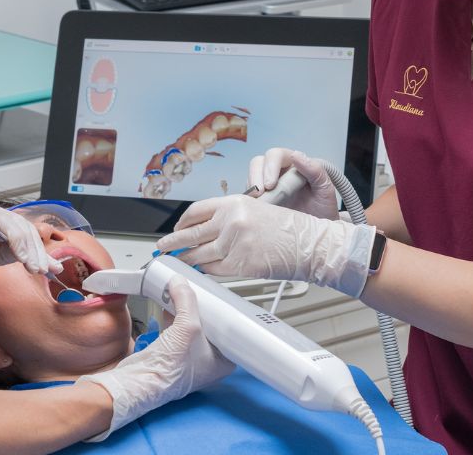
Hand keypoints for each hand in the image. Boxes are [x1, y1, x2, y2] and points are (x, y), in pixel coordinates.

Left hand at [0, 203, 61, 304]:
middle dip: (32, 249)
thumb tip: (25, 255)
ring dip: (38, 252)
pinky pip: (22, 242)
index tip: (30, 264)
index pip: (5, 223)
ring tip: (50, 270)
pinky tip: (50, 264)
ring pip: (25, 234)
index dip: (20, 243)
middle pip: (19, 227)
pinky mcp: (1, 236)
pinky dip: (34, 254)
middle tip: (40, 270)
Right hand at [76, 278, 233, 440]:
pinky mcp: (173, 354)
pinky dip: (174, 317)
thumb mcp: (187, 327)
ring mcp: (190, 358)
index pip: (230, 330)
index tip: (217, 296)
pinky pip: (177, 330)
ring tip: (184, 293)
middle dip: (202, 308)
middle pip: (210, 325)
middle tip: (200, 292)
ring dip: (185, 311)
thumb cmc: (170, 369)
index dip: (223, 312)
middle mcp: (209, 361)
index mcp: (223, 362)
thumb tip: (181, 283)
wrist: (140, 382)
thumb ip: (186, 300)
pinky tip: (170, 305)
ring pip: (192, 327)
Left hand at [156, 195, 374, 297]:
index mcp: (234, 202)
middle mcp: (231, 221)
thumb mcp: (256, 210)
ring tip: (177, 262)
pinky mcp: (240, 265)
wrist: (310, 245)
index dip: (182, 221)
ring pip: (199, 254)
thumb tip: (207, 228)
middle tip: (162, 247)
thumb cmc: (288, 228)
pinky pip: (214, 269)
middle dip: (173, 242)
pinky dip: (205, 270)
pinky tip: (200, 270)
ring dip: (186, 259)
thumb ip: (230, 217)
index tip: (176, 228)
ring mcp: (234, 244)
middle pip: (191, 233)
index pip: (196, 211)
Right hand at [245, 147, 340, 219]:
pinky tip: (254, 209)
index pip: (276, 155)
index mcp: (293, 165)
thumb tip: (296, 155)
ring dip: (251, 188)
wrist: (318, 236)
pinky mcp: (260, 202)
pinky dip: (248, 201)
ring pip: (251, 178)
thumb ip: (316, 170)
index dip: (270, 166)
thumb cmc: (323, 211)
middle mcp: (278, 173)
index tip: (271, 185)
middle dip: (256, 175)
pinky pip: (248, 196)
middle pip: (258, 162)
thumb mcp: (326, 190)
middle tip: (260, 193)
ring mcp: (267, 188)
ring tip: (257, 202)